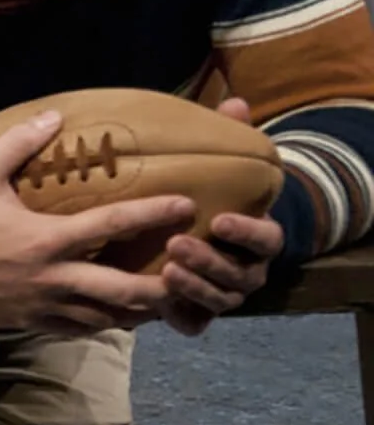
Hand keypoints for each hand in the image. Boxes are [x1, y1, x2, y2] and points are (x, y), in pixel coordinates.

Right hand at [0, 111, 193, 333]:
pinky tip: (119, 317)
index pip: (112, 225)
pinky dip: (106, 324)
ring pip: (108, 319)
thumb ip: (17, 144)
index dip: (153, 215)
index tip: (186, 206)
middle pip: (125, 290)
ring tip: (167, 300)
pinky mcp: (32, 324)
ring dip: (140, 311)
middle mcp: (53, 278)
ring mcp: (44, 306)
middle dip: (164, 287)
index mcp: (46, 239)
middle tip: (192, 276)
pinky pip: (80, 331)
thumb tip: (53, 115)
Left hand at [160, 97, 282, 334]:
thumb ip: (228, 139)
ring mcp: (224, 294)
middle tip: (177, 244)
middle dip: (211, 262)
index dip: (247, 231)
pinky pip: (193, 322)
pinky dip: (181, 315)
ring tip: (164, 270)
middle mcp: (246, 269)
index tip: (221, 219)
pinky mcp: (197, 313)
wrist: (192, 236)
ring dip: (195, 286)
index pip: (266, 238)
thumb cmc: (206, 198)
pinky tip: (159, 305)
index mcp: (257, 236)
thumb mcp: (217, 168)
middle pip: (240, 275)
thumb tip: (234, 102)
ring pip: (219, 299)